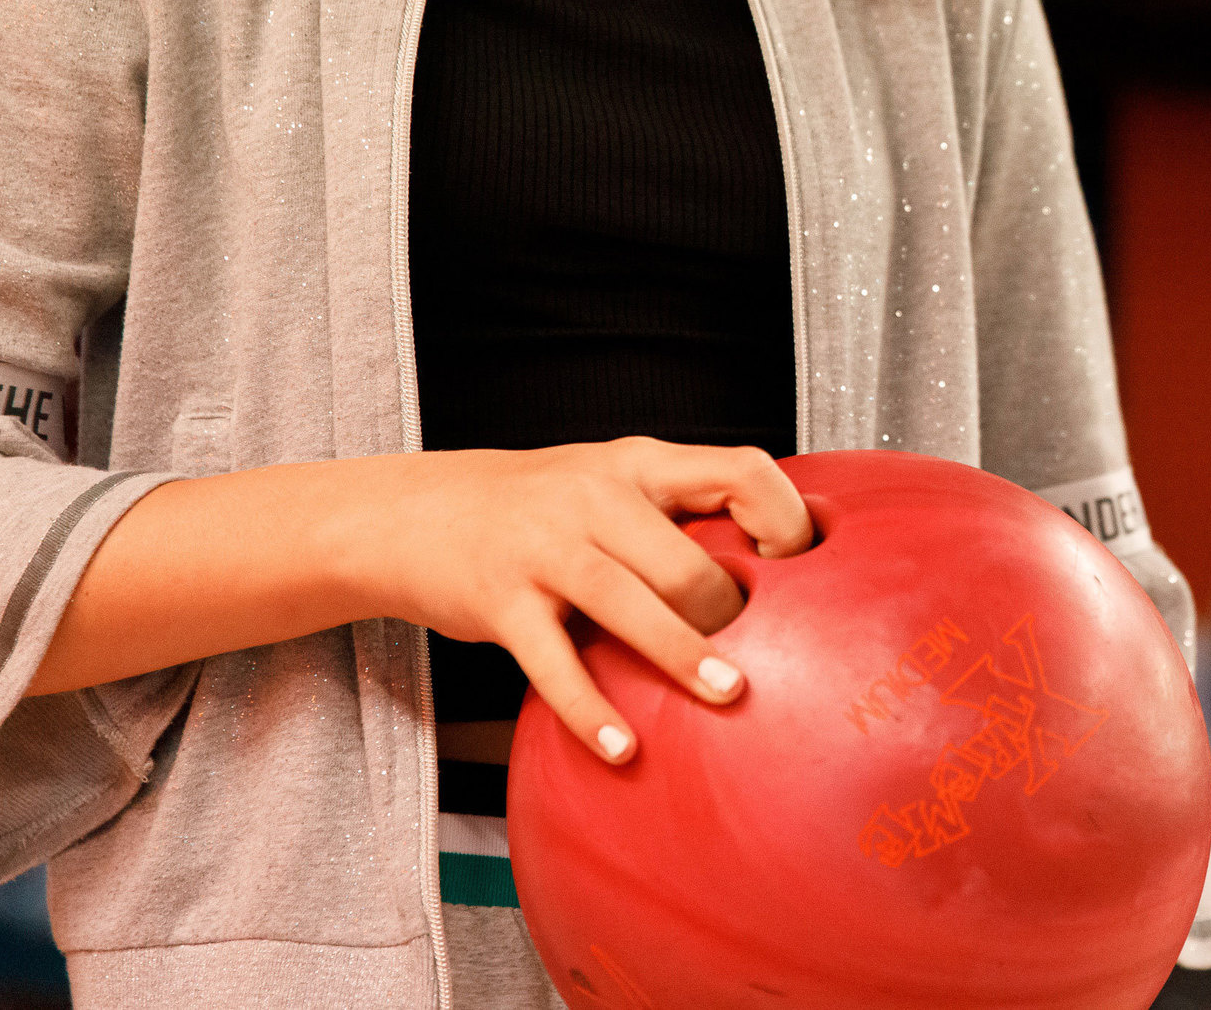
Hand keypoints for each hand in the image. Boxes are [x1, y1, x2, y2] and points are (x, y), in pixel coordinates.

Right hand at [345, 438, 811, 764]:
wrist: (410, 512)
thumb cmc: (534, 508)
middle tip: (759, 654)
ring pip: (629, 604)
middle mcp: (594, 497)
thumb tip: (770, 570)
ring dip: (683, 655)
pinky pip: (554, 663)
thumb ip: (675, 514)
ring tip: (728, 693)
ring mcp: (543, 547)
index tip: (800, 569)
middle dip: (731, 611)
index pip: (739, 470)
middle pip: (686, 557)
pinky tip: (623, 747)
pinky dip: (590, 710)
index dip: (784, 517)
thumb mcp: (608, 483)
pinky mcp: (499, 600)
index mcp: (638, 464)